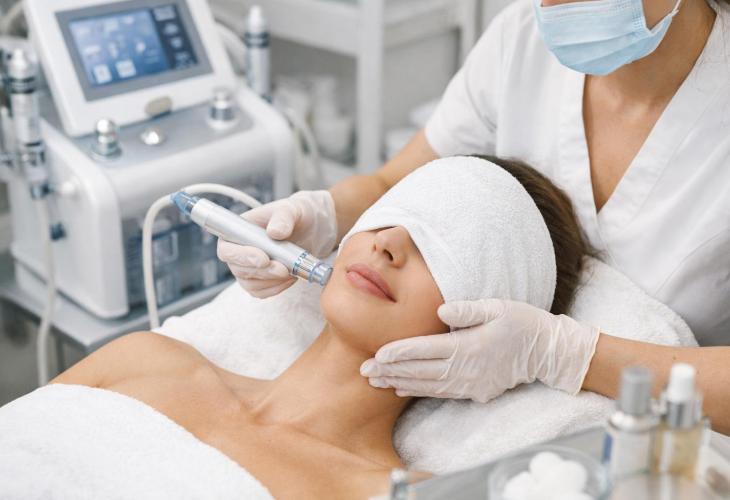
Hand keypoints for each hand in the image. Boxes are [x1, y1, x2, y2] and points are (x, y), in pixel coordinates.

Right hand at [217, 190, 337, 297]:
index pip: (226, 248)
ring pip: (250, 284)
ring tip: (292, 271)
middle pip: (238, 269)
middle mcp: (240, 250)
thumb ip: (283, 217)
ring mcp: (249, 267)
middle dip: (262, 272)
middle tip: (284, 268)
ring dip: (271, 281)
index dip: (240, 256)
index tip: (264, 258)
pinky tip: (292, 277)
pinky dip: (277, 288)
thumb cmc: (298, 214)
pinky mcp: (262, 279)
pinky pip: (262, 292)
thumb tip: (274, 232)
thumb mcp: (293, 209)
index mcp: (240, 230)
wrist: (313, 228)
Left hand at [360, 299, 599, 402]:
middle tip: (363, 372)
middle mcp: (466, 369)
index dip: (399, 353)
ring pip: (427, 386)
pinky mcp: (475, 392)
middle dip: (390, 372)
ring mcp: (470, 384)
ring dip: (399, 383)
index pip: (425, 351)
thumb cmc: (522, 323)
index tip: (376, 356)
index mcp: (468, 346)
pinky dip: (418, 391)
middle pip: (420, 372)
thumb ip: (468, 310)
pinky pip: (441, 393)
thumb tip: (441, 310)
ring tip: (375, 382)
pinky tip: (401, 389)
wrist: (548, 352)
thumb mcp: (498, 307)